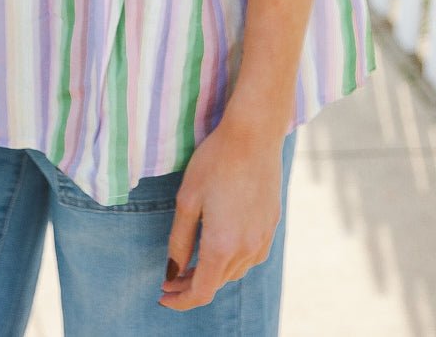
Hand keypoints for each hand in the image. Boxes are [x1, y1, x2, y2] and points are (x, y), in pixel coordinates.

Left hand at [159, 112, 286, 310]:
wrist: (255, 135)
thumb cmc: (216, 161)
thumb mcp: (187, 199)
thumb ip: (179, 240)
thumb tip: (173, 271)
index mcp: (222, 245)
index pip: (201, 292)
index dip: (180, 300)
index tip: (163, 296)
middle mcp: (247, 249)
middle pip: (217, 283)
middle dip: (191, 286)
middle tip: (170, 279)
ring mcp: (264, 239)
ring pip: (235, 272)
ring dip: (212, 273)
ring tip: (192, 264)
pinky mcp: (272, 226)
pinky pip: (250, 256)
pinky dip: (231, 260)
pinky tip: (220, 246)